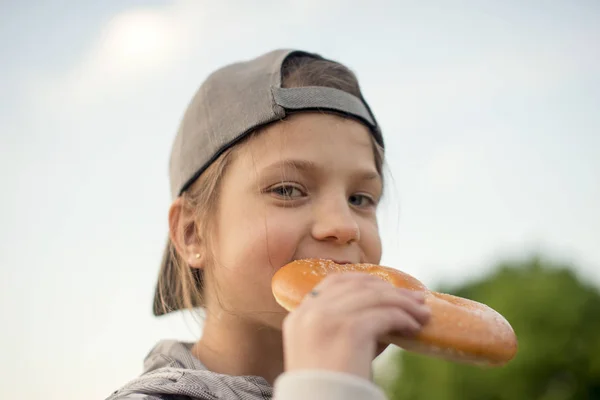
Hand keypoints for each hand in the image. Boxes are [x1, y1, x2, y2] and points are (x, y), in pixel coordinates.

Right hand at [281, 272, 430, 379]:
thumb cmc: (330, 387)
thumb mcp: (331, 349)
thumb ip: (351, 326)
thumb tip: (391, 312)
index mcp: (300, 315)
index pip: (334, 282)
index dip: (364, 280)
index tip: (386, 287)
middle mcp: (311, 312)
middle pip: (359, 286)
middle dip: (391, 291)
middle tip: (415, 299)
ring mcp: (328, 319)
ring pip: (375, 297)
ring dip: (404, 304)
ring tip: (422, 314)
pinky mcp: (350, 330)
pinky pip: (385, 315)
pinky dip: (403, 318)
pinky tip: (413, 328)